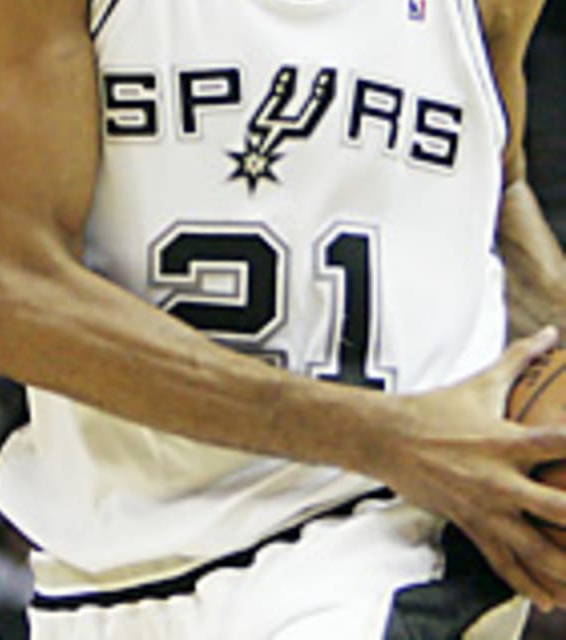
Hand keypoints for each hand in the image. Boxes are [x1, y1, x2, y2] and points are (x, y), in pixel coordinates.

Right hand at [377, 328, 565, 610]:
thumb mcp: (479, 383)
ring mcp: (485, 508)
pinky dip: (528, 584)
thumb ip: (518, 359)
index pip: (559, 446)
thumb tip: (551, 332)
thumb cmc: (437, 408)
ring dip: (564, 565)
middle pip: (558, 509)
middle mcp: (499, 479)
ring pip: (535, 548)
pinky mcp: (471, 526)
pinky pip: (504, 562)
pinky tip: (552, 600)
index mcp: (505, 441)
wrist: (385, 437)